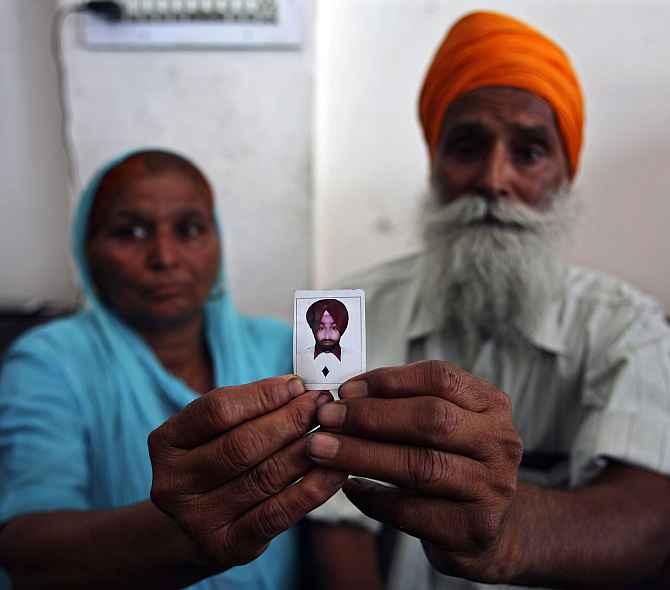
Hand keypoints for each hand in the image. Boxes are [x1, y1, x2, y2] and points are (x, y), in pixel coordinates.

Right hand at [149, 375, 346, 569]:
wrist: (196, 524)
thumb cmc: (215, 459)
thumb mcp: (214, 430)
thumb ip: (247, 407)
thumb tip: (298, 388)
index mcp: (166, 442)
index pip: (216, 411)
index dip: (262, 395)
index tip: (297, 385)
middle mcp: (174, 482)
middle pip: (241, 445)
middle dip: (290, 420)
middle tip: (323, 405)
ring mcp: (198, 518)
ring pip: (264, 477)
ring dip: (306, 450)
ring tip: (334, 432)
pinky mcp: (228, 545)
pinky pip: (277, 513)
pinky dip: (312, 490)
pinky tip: (335, 471)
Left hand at [308, 361, 522, 582]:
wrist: (489, 527)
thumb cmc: (454, 463)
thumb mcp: (446, 424)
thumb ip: (406, 404)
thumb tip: (346, 395)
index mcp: (491, 405)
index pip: (440, 378)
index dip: (389, 380)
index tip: (347, 389)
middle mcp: (499, 443)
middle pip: (431, 419)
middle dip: (370, 416)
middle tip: (327, 417)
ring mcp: (491, 489)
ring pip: (419, 465)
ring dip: (362, 455)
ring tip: (322, 449)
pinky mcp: (473, 530)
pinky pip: (410, 511)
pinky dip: (373, 497)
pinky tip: (348, 487)